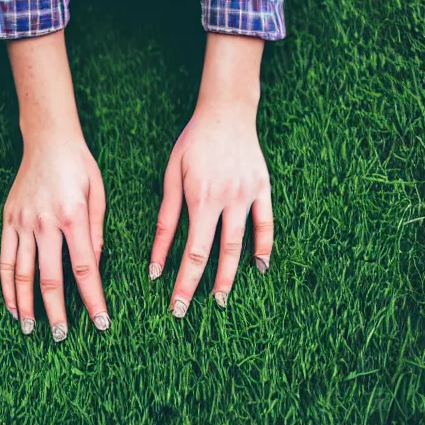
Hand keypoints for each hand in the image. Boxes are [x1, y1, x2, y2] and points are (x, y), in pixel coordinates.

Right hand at [0, 30, 108, 340]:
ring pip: (22, 272)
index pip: (84, 268)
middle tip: (61, 337)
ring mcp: (23, 221)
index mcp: (72, 216)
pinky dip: (7, 284)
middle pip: (49, 277)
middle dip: (56, 311)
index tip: (100, 322)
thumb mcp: (98, 195)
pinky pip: (6, 257)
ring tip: (31, 329)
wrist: (47, 139)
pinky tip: (12, 304)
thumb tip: (95, 267)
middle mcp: (44, 221)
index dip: (92, 298)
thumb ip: (97, 232)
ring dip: (27, 304)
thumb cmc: (79, 166)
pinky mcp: (9, 219)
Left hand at [149, 33, 273, 315]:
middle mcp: (227, 200)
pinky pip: (267, 224)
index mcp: (200, 197)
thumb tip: (157, 251)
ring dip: (231, 274)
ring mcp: (249, 196)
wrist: (227, 113)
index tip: (173, 302)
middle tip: (189, 311)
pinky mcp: (264, 189)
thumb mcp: (172, 174)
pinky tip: (259, 267)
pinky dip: (265, 247)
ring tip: (221, 298)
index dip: (182, 278)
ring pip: (242, 244)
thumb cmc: (192, 143)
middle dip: (203, 285)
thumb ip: (167, 213)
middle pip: (217, 253)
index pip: (192, 249)